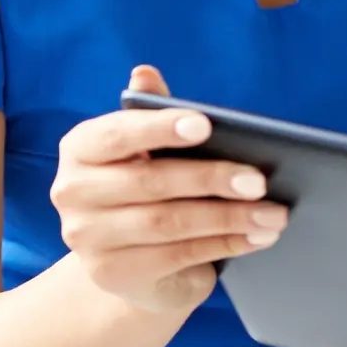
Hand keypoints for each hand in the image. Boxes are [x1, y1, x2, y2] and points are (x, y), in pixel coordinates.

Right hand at [50, 66, 287, 313]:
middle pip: (151, 182)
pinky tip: (257, 237)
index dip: (160, 127)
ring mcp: (87, 238)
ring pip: (169, 223)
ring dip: (229, 218)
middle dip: (212, 179)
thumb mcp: (151, 149)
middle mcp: (72, 192)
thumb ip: (152, 113)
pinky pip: (179, 255)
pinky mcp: (113, 273)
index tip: (206, 125)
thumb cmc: (150, 187)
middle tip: (261, 180)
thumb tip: (144, 73)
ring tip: (274, 214)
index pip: (117, 134)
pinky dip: (225, 244)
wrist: (132, 262)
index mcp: (81, 149)